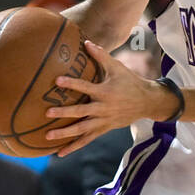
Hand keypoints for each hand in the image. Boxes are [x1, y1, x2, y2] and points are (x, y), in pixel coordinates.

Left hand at [45, 41, 161, 155]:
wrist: (147, 102)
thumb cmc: (130, 82)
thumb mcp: (118, 68)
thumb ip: (101, 56)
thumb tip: (86, 42)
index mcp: (105, 92)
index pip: (86, 87)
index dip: (72, 84)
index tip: (57, 80)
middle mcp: (103, 109)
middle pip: (81, 113)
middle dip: (64, 113)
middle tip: (47, 113)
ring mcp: (104, 121)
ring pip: (82, 130)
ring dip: (65, 134)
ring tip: (48, 137)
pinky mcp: (104, 129)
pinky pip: (87, 140)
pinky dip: (74, 146)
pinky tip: (60, 153)